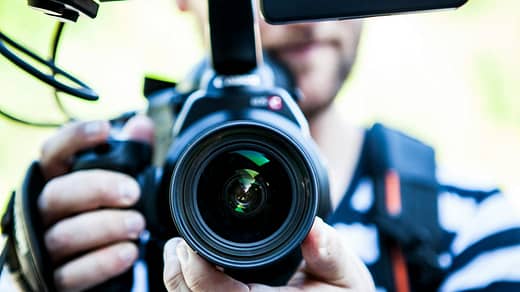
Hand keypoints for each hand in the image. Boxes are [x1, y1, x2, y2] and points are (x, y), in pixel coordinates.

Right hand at [38, 115, 153, 290]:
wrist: (89, 269)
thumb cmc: (100, 217)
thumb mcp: (116, 186)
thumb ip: (129, 156)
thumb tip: (141, 126)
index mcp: (57, 182)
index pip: (53, 153)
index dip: (74, 138)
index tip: (105, 129)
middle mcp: (44, 212)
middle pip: (57, 194)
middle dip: (97, 189)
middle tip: (132, 192)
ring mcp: (44, 248)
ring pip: (64, 235)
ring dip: (105, 227)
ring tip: (137, 224)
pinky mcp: (54, 280)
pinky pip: (72, 274)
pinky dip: (102, 262)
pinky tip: (128, 252)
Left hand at [163, 217, 374, 291]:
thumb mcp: (346, 276)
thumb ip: (330, 253)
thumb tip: (315, 229)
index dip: (194, 270)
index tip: (188, 243)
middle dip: (177, 274)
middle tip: (177, 245)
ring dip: (180, 282)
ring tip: (179, 254)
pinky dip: (191, 289)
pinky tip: (194, 270)